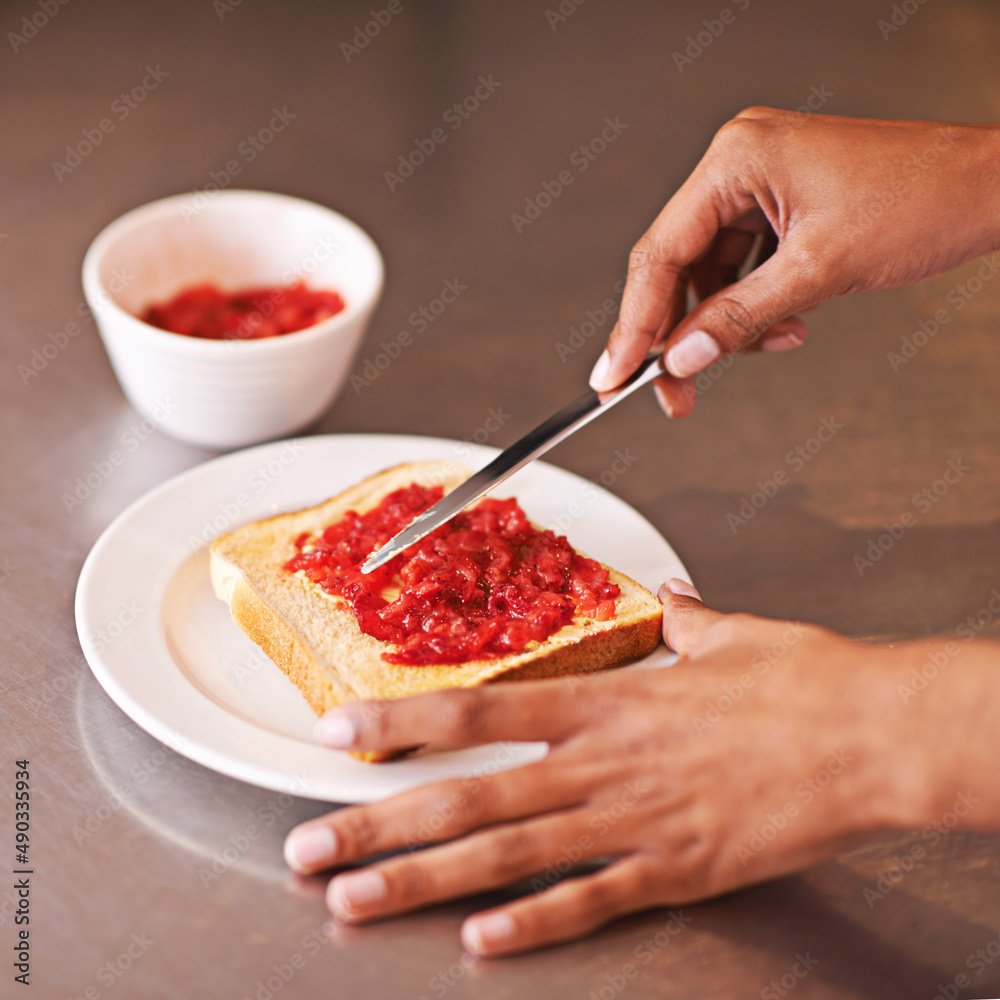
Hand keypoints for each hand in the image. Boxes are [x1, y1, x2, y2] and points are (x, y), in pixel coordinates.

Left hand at [283, 581, 955, 956]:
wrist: (872, 733)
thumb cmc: (801, 679)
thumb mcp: (728, 636)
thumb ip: (682, 621)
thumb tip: (668, 600)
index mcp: (609, 701)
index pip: (481, 710)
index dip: (402, 720)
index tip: (338, 731)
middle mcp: (603, 762)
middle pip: (471, 793)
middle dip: (379, 821)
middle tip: (309, 844)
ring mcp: (635, 820)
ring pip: (509, 852)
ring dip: (425, 879)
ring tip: (355, 900)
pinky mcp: (677, 870)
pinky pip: (592, 899)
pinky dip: (534, 923)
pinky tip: (480, 941)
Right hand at [588, 109, 999, 416]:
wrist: (992, 187)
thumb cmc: (925, 198)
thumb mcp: (820, 270)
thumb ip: (740, 317)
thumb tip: (683, 357)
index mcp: (737, 158)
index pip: (661, 252)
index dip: (634, 323)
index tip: (616, 375)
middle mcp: (739, 165)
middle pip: (679, 267)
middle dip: (682, 334)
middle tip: (673, 391)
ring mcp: (759, 185)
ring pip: (711, 276)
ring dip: (730, 324)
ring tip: (769, 344)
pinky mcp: (780, 206)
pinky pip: (743, 270)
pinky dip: (756, 307)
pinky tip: (785, 326)